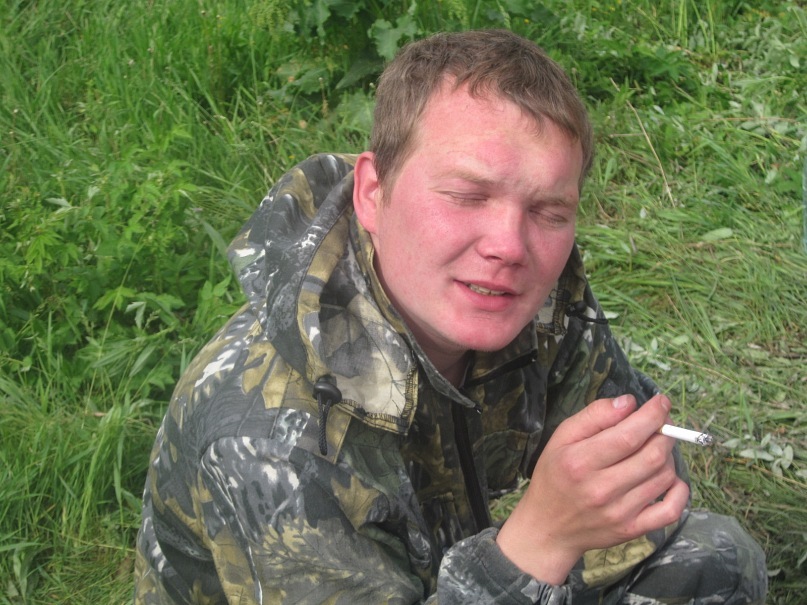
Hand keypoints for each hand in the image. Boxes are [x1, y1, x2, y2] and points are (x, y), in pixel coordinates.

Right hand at [496, 393, 689, 583]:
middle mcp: (601, 489)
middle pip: (652, 455)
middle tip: (660, 425)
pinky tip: (670, 479)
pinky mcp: (632, 530)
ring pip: (664, 477)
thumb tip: (629, 403)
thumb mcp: (561, 438)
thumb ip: (594, 416)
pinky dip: (680, 491)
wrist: (549, 527)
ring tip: (656, 449)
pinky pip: (671, 510)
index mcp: (580, 461)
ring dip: (668, 456)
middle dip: (665, 433)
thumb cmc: (554, 476)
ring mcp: (619, 512)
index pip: (629, 435)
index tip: (661, 402)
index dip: (653, 415)